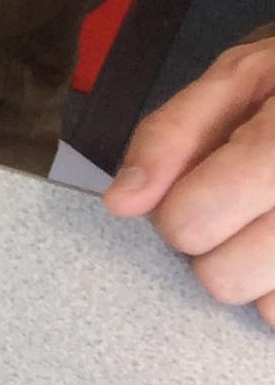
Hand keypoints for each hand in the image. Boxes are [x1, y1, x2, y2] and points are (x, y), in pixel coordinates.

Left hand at [106, 33, 274, 325]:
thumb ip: (171, 135)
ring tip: (271, 219)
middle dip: (213, 244)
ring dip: (255, 270)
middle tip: (238, 204)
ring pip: (266, 308)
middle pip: (222, 277)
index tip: (195, 186)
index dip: (176, 208)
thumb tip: (122, 202)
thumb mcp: (241, 76)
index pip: (192, 220)